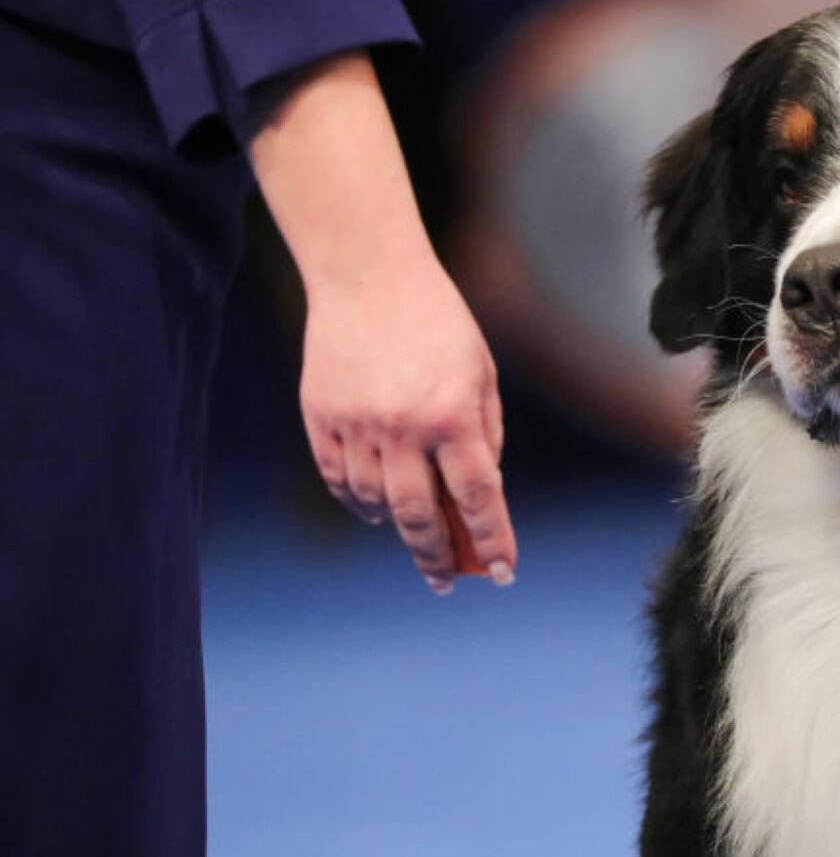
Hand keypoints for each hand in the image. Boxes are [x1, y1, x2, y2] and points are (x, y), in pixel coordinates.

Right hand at [299, 253, 517, 594]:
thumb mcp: (481, 372)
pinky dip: (359, 502)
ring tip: (418, 536)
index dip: (491, 539)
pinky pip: (339, 479)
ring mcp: (356, 424)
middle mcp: (403, 425)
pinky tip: (376, 510)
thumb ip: (484, 433)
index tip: (501, 572)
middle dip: (437, 556)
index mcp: (454, 413)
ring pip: (376, 502)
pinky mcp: (320, 417)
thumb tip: (479, 495)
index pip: (478, 495)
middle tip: (448, 582)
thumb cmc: (438, 323)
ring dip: (398, 527)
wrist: (368, 274)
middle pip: (418, 516)